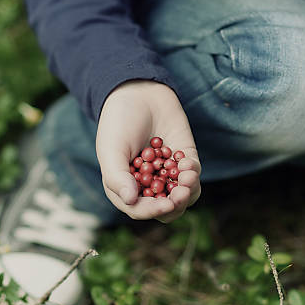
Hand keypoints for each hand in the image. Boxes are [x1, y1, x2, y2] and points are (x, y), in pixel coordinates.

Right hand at [96, 80, 201, 221]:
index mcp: (125, 187)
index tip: (164, 205)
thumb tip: (131, 201)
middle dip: (174, 205)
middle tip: (180, 195)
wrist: (138, 92)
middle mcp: (148, 184)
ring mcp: (167, 173)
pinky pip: (193, 176)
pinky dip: (193, 173)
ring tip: (187, 176)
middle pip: (165, 209)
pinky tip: (185, 162)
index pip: (139, 209)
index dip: (152, 211)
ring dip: (188, 192)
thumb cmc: (118, 122)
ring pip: (183, 197)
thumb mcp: (111, 149)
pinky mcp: (184, 159)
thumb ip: (117, 177)